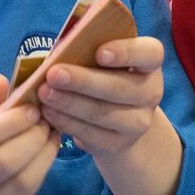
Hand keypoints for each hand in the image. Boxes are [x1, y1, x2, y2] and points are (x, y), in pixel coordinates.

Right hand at [0, 75, 59, 194]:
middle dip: (33, 138)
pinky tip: (42, 160)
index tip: (32, 109)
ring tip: (51, 138)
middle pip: (3, 163)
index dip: (11, 122)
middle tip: (47, 122)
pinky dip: (38, 177)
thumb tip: (2, 79)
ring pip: (20, 186)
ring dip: (44, 158)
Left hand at [38, 36, 166, 157]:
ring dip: (69, 103)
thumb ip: (88, 49)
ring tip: (44, 93)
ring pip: (101, 112)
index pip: (150, 53)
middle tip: (53, 74)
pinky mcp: (119, 144)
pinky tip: (48, 112)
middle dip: (83, 81)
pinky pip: (91, 134)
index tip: (100, 53)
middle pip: (119, 87)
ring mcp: (138, 122)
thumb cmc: (102, 74)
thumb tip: (60, 49)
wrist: (118, 119)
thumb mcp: (102, 58)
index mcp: (149, 63)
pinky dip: (66, 122)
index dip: (126, 52)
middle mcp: (150, 93)